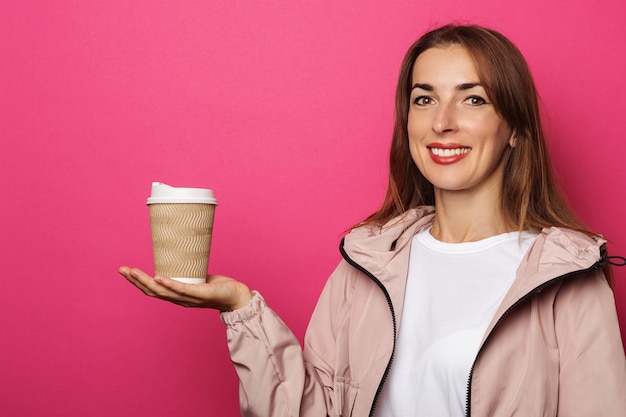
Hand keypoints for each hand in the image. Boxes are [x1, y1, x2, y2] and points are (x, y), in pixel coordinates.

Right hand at [118, 266, 252, 311]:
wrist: (236, 295)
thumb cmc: (218, 286)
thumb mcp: (198, 276)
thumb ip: (188, 269)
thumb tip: (180, 251)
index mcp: (177, 295)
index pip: (153, 290)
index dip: (137, 281)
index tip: (125, 270)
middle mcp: (180, 299)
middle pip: (153, 291)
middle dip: (136, 280)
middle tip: (122, 269)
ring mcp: (189, 298)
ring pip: (163, 291)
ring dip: (146, 281)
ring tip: (133, 272)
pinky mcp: (200, 294)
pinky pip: (182, 289)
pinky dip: (169, 283)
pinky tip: (158, 277)